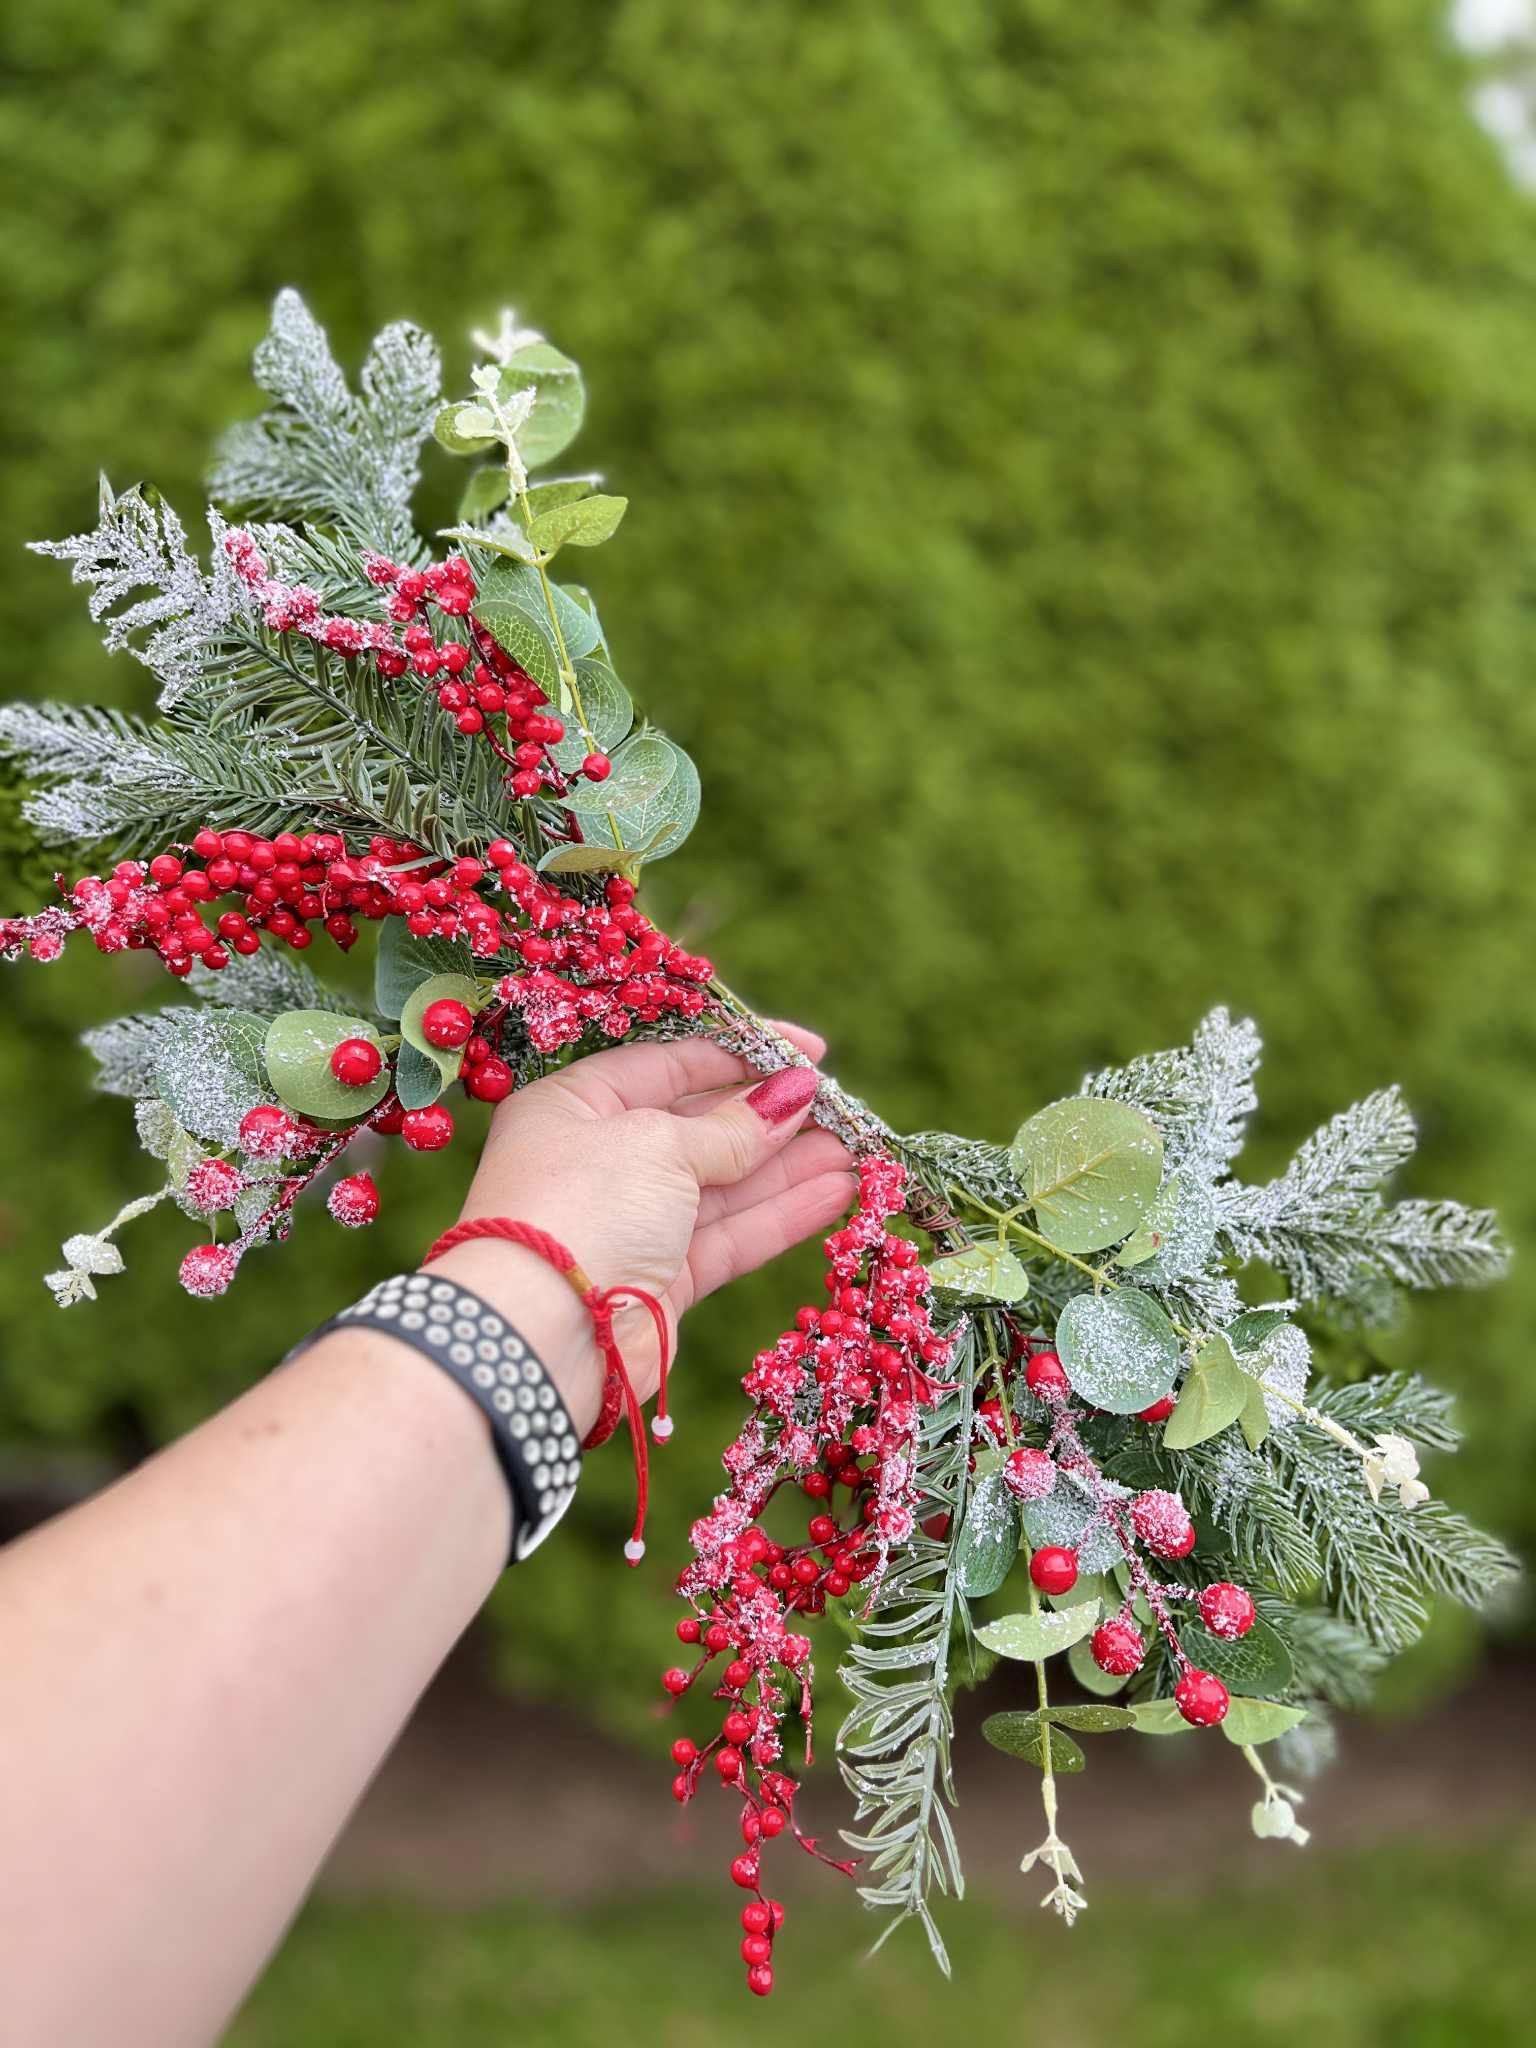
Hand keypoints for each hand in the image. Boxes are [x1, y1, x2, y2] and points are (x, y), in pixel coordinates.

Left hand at [429, 1026, 854, 1430]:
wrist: (540, 1336)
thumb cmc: (586, 1207)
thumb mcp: (659, 1145)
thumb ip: (731, 1127)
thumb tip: (790, 1095)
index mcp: (576, 1106)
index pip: (670, 1063)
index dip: (742, 1053)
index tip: (811, 1053)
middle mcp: (602, 1159)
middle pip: (702, 1124)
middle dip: (773, 1115)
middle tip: (842, 1105)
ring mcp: (634, 1222)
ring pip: (726, 1183)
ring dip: (792, 1164)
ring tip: (860, 1146)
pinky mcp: (663, 1279)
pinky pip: (732, 1234)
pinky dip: (784, 1212)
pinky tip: (839, 1189)